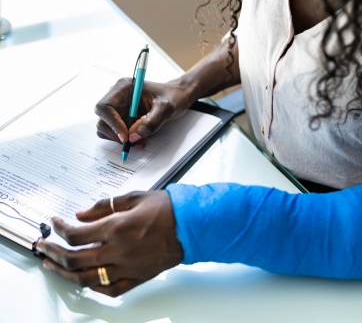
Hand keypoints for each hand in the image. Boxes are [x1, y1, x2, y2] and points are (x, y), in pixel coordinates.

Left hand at [37, 191, 182, 296]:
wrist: (191, 225)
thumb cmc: (167, 209)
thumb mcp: (134, 197)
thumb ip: (104, 205)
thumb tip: (81, 214)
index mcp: (118, 227)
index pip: (76, 233)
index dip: (59, 228)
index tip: (54, 223)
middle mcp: (119, 250)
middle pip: (74, 258)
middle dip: (53, 252)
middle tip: (44, 246)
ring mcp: (127, 267)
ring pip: (86, 278)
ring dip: (64, 273)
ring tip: (52, 266)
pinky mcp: (137, 277)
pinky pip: (109, 290)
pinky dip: (92, 287)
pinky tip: (83, 281)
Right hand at [95, 78, 191, 144]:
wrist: (178, 97)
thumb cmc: (173, 96)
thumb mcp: (167, 108)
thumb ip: (151, 122)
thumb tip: (133, 137)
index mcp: (124, 87)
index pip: (105, 106)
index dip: (112, 123)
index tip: (125, 136)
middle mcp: (117, 97)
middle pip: (102, 119)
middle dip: (115, 134)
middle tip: (133, 142)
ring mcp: (119, 108)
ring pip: (106, 128)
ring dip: (120, 139)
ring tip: (140, 141)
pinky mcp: (123, 118)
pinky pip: (116, 133)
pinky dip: (126, 140)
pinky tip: (140, 139)